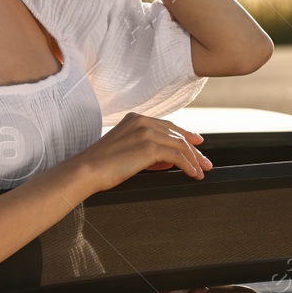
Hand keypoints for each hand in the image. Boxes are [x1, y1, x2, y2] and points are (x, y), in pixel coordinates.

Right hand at [70, 112, 213, 192]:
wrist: (86, 170)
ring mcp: (146, 132)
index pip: (167, 125)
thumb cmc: (100, 166)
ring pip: (180, 144)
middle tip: (205, 162)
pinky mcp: (150, 147)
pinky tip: (193, 174)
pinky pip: (177, 156)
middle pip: (177, 134)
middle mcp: (142, 121)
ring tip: (201, 171)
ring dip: (194, 159)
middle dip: (194, 149)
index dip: (185, 134)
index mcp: (135, 118)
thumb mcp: (125, 150)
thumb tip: (168, 160)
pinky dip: (188, 165)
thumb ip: (145, 150)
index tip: (197, 142)